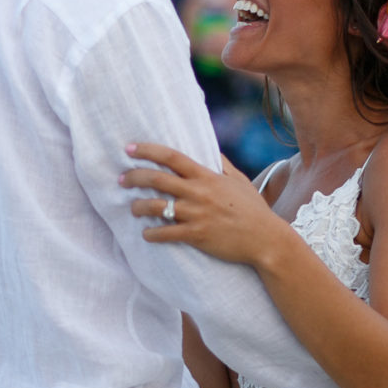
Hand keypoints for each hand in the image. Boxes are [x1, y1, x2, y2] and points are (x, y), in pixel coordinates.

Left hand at [122, 143, 287, 264]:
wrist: (266, 240)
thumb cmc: (253, 210)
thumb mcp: (240, 181)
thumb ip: (222, 164)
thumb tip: (210, 148)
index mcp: (207, 176)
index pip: (171, 157)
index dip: (147, 150)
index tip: (129, 149)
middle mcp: (199, 192)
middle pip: (157, 179)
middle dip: (134, 177)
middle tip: (121, 179)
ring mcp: (196, 214)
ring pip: (156, 206)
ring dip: (138, 207)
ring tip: (132, 209)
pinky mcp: (197, 235)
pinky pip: (166, 233)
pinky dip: (151, 233)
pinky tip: (146, 234)